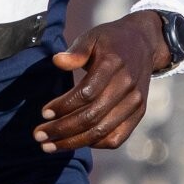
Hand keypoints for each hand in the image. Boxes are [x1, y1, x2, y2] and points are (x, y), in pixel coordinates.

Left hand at [36, 12, 174, 153]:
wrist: (144, 44)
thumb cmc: (110, 41)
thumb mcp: (92, 37)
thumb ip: (76, 51)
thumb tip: (57, 61)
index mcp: (113, 65)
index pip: (86, 93)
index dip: (64, 106)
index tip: (44, 113)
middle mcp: (127, 86)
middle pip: (92, 117)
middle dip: (62, 129)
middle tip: (39, 136)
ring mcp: (135, 102)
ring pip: (103, 131)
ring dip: (74, 142)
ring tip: (49, 146)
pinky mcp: (139, 113)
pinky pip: (118, 137)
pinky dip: (96, 143)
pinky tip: (75, 142)